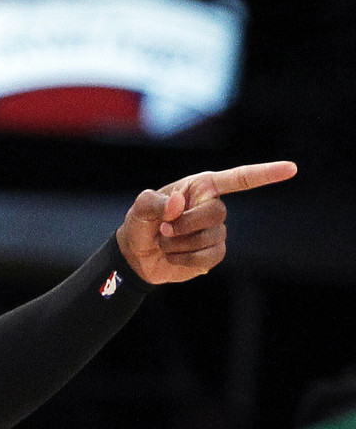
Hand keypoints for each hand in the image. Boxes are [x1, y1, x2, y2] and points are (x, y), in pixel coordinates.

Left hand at [116, 161, 296, 283]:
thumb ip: (152, 203)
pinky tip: (173, 256)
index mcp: (200, 187)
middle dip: (184, 224)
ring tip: (165, 242)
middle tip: (163, 229)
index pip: (238, 179)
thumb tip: (177, 203)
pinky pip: (209, 257)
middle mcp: (212, 206)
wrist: (136, 257)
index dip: (265, 173)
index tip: (292, 169)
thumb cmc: (140, 226)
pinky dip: (185, 259)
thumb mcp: (137, 211)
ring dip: (179, 244)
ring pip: (211, 238)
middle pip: (217, 213)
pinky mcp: (214, 253)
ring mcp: (216, 231)